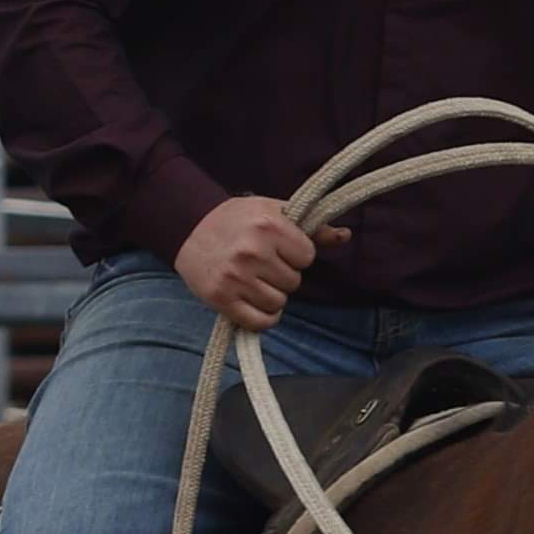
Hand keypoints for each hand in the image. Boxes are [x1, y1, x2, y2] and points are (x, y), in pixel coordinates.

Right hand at [175, 195, 351, 329]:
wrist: (188, 226)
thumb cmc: (237, 219)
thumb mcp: (273, 211)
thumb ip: (311, 227)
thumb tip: (345, 236)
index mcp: (268, 225)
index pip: (306, 256)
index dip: (296, 254)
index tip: (279, 249)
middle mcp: (252, 251)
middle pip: (293, 282)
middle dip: (282, 275)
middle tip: (262, 264)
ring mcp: (236, 277)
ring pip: (278, 303)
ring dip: (271, 296)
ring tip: (254, 280)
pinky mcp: (221, 298)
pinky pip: (260, 322)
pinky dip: (264, 317)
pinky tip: (255, 303)